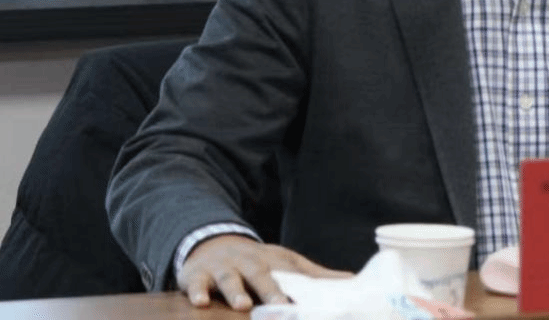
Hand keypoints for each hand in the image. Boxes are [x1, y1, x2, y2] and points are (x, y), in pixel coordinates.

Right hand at [178, 234, 351, 310]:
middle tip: (282, 306)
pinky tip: (200, 302)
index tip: (317, 306)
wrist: (214, 243)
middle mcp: (250, 263)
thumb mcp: (287, 264)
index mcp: (274, 262)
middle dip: (271, 291)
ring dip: (235, 291)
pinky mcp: (198, 274)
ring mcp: (223, 267)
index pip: (291, 276)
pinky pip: (196, 283)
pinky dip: (197, 291)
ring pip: (230, 279)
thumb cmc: (258, 262)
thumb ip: (316, 276)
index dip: (303, 290)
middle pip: (262, 276)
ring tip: (242, 305)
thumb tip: (352, 280)